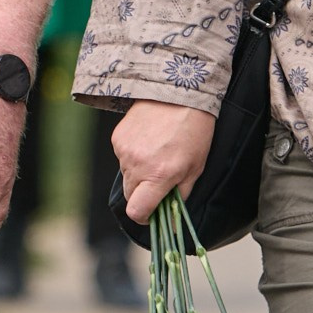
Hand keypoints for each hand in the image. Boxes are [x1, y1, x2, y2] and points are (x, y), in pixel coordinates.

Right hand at [111, 100, 215, 224]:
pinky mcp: (117, 138)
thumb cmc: (194, 131)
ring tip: (156, 155)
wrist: (179, 93)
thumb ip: (180, 197)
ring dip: (138, 174)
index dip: (144, 217)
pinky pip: (122, 158)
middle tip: (159, 182)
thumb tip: (170, 220)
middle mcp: (137, 165)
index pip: (137, 211)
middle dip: (142, 195)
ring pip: (126, 176)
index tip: (153, 213)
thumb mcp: (196, 168)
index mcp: (159, 175)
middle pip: (129, 196)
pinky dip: (133, 157)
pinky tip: (148, 142)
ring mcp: (124, 151)